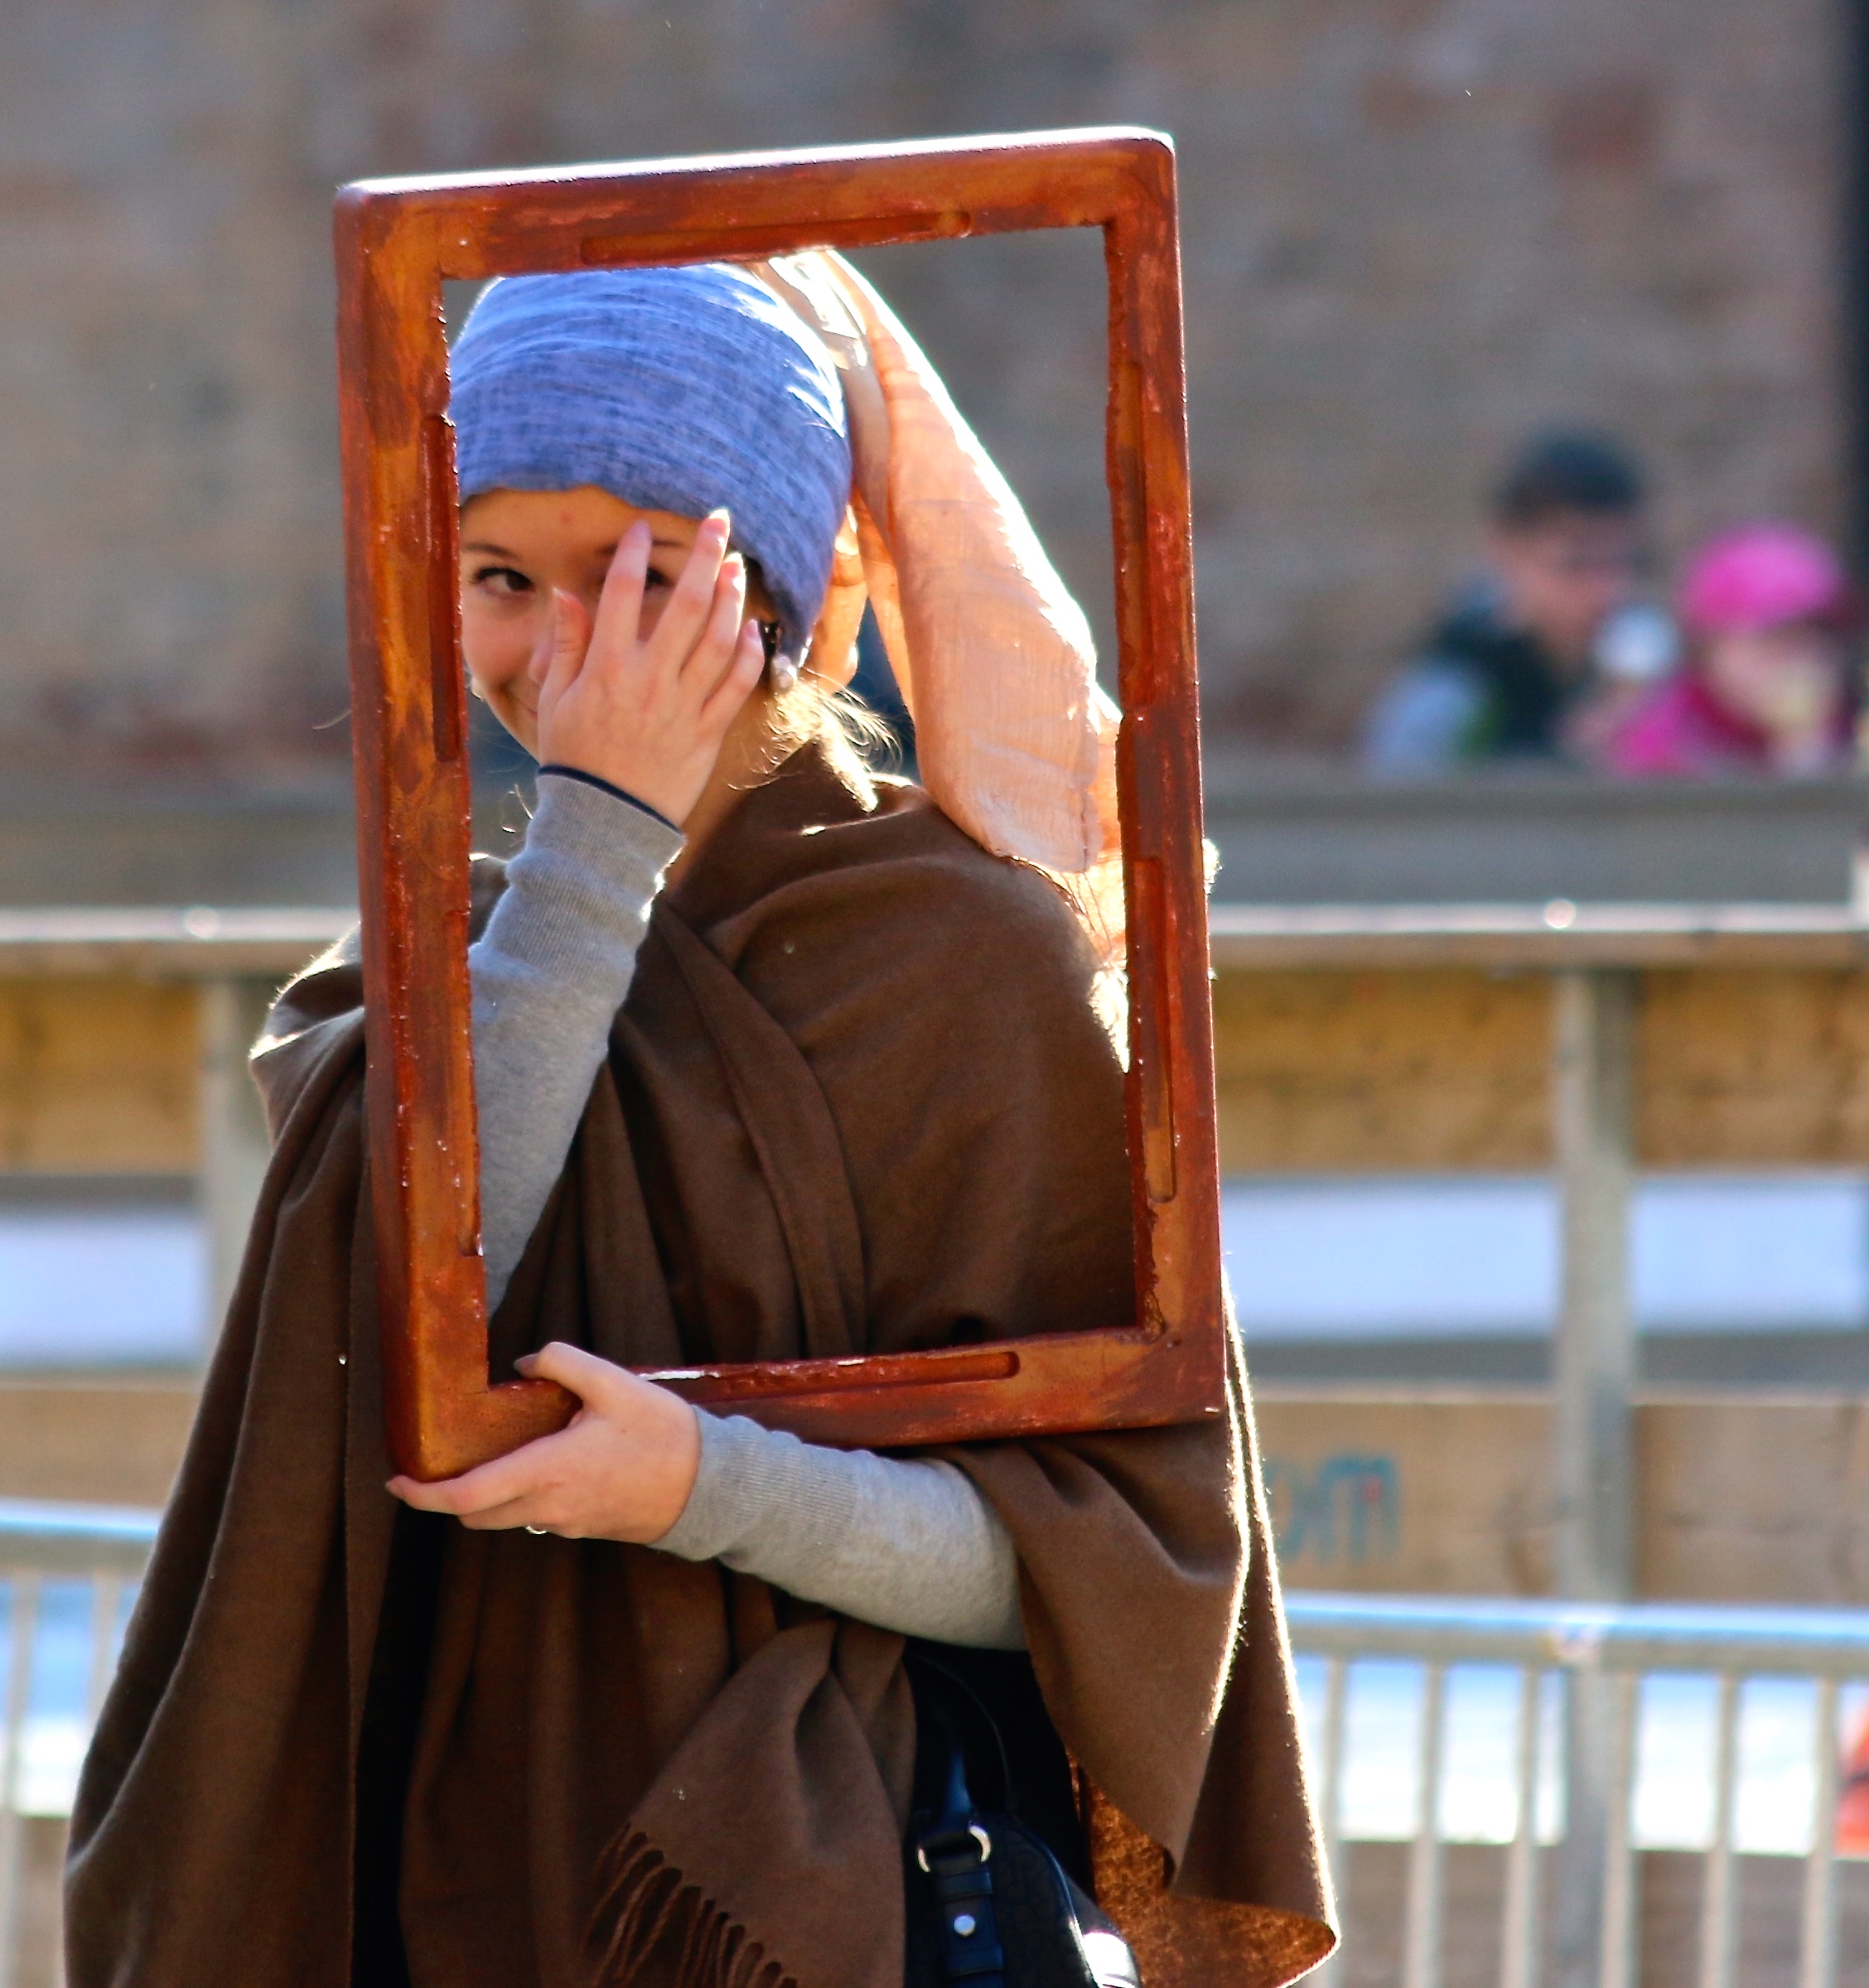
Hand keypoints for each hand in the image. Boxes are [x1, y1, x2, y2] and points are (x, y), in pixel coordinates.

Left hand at [388, 1342, 701, 1542]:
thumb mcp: (614, 1382)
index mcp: (547, 1471)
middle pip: (475, 1515)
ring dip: (485, 1495)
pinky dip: (519, 1495)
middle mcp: (548, 1506)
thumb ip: (562, 1363)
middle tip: (437, 1461)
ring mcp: (565, 1523)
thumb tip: (522, 1367)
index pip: (466, 1497)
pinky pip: (534, 1516)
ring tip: (491, 1454)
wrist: (708, 1486)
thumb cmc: (662, 1434)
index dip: (423, 1495)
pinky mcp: (582, 1528)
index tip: (397, 1481)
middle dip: (448, 1494)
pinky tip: (538, 1461)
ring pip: (504, 1518)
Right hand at [531, 511, 765, 826]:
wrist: (605, 821)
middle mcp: (649, 680)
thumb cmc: (574, 758)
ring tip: (736, 567)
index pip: (618, 594)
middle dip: (703, 556)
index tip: (640, 529)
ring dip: (731, 597)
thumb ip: (565, 644)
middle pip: (684, 604)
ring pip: (718, 639)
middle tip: (718, 522)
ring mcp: (683, 706)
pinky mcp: (708, 732)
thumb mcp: (556, 700)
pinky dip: (749, 653)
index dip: (631, 555)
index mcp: (606, 668)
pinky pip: (736, 685)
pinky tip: (752, 628)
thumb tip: (566, 594)